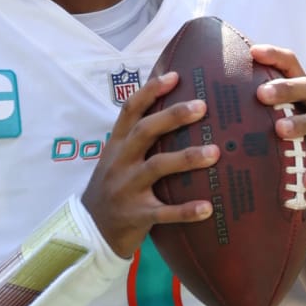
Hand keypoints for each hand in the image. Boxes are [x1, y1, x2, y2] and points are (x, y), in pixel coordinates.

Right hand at [81, 72, 217, 256]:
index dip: (150, 91)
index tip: (175, 76)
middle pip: (145, 132)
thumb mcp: (116, 158)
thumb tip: (173, 108)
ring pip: (156, 167)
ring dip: (187, 158)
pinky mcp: (136, 215)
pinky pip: (163, 212)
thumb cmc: (113, 188)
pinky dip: (186, 210)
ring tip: (215, 152)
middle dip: (173, 117)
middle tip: (202, 106)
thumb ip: (137, 137)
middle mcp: (120, 162)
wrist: (90, 230)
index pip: (130, 110)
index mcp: (117, 145)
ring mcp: (127, 189)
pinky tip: (208, 207)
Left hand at [251, 46, 305, 203]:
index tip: (252, 52)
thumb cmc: (291, 132)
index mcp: (302, 88)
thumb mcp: (277, 113)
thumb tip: (205, 86)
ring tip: (280, 129)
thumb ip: (253, 100)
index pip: (291, 63)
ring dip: (300, 124)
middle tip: (261, 94)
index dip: (274, 55)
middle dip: (285, 89)